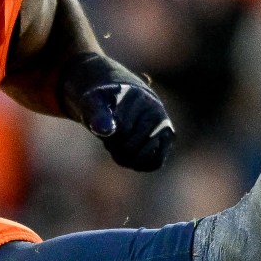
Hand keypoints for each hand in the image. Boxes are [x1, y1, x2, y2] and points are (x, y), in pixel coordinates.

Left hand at [58, 52, 173, 171]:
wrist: (119, 96)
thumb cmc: (103, 101)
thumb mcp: (93, 102)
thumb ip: (97, 114)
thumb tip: (106, 130)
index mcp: (140, 100)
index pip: (120, 134)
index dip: (107, 134)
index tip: (104, 121)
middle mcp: (157, 113)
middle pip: (129, 150)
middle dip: (116, 146)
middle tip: (112, 133)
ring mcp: (164, 127)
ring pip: (142, 159)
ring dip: (126, 157)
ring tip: (121, 141)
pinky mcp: (167, 139)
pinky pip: (154, 163)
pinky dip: (139, 164)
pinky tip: (130, 154)